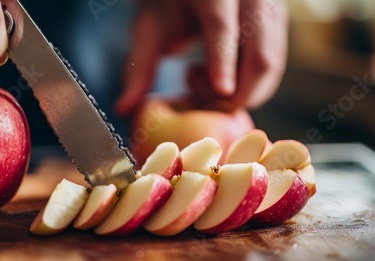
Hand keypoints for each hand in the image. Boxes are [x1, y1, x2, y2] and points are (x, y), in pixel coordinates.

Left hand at [115, 0, 287, 116]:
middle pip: (260, 54)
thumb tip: (123, 109)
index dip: (223, 61)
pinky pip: (274, 66)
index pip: (221, 26)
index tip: (221, 92)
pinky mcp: (277, 24)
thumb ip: (138, 69)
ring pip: (272, 65)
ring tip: (206, 78)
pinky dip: (251, 84)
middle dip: (239, 92)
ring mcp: (269, 9)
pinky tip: (222, 76)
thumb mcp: (149, 31)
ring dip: (244, 91)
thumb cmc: (168, 6)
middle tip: (207, 99)